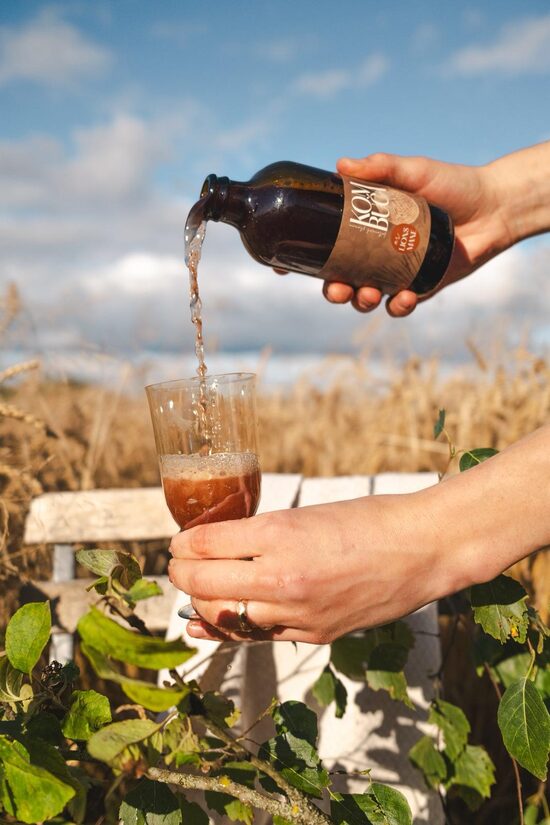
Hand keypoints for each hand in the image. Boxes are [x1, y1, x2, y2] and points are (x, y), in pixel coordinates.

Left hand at [168, 492, 463, 643]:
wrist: (423, 549)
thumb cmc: (369, 519)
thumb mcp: (307, 513)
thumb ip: (262, 533)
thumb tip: (219, 544)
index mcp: (280, 533)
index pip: (205, 543)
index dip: (183, 542)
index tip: (178, 540)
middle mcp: (282, 577)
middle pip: (203, 583)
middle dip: (181, 573)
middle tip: (177, 564)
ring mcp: (297, 612)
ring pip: (223, 617)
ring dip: (201, 603)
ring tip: (195, 590)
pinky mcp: (314, 635)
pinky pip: (257, 637)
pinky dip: (229, 630)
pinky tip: (208, 627)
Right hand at [321, 152, 510, 316]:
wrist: (495, 207)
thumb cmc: (453, 184)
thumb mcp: (414, 171)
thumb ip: (381, 167)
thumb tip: (341, 165)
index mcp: (366, 227)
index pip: (327, 245)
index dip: (307, 259)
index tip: (288, 268)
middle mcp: (376, 252)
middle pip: (341, 279)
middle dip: (334, 291)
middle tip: (338, 290)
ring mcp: (396, 272)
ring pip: (365, 297)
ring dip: (360, 302)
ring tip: (369, 294)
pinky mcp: (420, 287)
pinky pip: (399, 306)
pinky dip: (397, 307)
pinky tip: (404, 298)